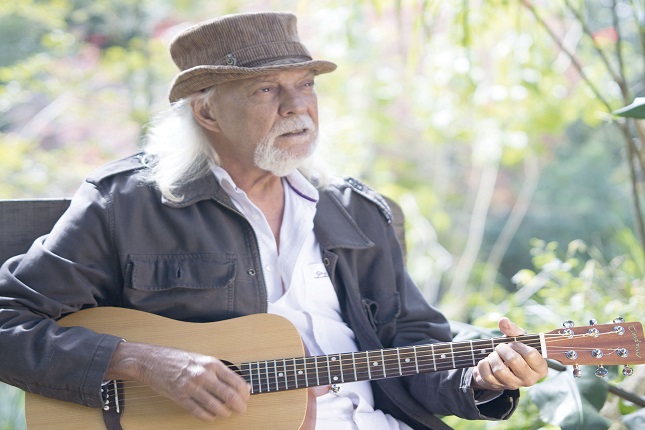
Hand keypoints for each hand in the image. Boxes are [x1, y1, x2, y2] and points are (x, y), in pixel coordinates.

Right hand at [106, 342, 250, 420]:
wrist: (153, 361)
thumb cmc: (180, 359)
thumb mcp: (204, 360)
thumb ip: (221, 372)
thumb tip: (242, 385)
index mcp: (211, 363)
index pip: (235, 381)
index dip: (244, 393)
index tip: (246, 397)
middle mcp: (203, 374)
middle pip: (228, 395)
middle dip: (238, 405)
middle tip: (242, 410)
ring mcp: (191, 387)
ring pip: (215, 406)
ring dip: (224, 412)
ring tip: (226, 413)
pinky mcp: (180, 397)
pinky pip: (198, 411)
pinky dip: (208, 416)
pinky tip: (211, 416)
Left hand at [471, 317, 547, 390]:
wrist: (500, 365)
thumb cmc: (514, 351)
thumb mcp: (518, 339)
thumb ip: (512, 329)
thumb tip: (503, 321)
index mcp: (540, 368)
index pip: (531, 354)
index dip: (519, 345)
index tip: (514, 344)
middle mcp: (529, 380)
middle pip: (514, 360)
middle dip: (503, 349)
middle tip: (500, 347)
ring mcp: (513, 385)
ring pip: (499, 370)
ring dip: (493, 357)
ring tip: (494, 354)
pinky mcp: (497, 387)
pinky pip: (486, 374)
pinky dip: (483, 364)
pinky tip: (487, 362)